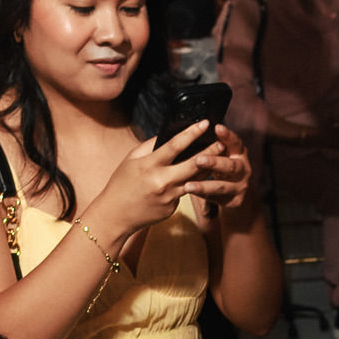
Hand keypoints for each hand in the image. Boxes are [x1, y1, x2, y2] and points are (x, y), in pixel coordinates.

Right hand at [82, 122, 218, 248]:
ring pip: (194, 180)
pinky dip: (190, 183)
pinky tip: (195, 177)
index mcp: (149, 165)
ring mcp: (169, 197)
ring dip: (207, 168)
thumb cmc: (122, 183)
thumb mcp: (131, 160)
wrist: (116, 215)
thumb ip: (150, 146)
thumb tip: (169, 135)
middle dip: (210, 152)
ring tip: (218, 157)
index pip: (175, 145)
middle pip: (193, 164)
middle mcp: (162, 181)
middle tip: (221, 142)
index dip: (192, 133)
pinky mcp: (172, 208)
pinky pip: (184, 192)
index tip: (204, 123)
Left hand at [187, 123, 255, 212]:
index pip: (235, 142)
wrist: (235, 191)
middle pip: (230, 166)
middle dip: (214, 163)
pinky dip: (203, 196)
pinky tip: (191, 193)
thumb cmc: (222, 165)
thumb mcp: (222, 153)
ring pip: (222, 186)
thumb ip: (214, 145)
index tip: (216, 127)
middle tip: (199, 160)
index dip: (227, 135)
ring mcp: (240, 186)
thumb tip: (195, 128)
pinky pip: (217, 198)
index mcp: (239, 153)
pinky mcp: (235, 200)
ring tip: (188, 185)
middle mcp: (243, 169)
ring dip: (204, 185)